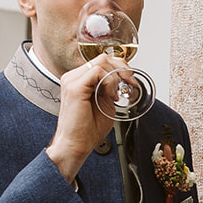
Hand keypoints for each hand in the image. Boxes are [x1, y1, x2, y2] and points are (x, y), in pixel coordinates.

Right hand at [44, 52, 125, 182]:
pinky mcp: (74, 87)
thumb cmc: (88, 129)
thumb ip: (109, 88)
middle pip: (102, 58)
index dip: (120, 66)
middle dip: (122, 69)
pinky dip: (109, 81)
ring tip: (115, 95)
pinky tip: (110, 95)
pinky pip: (97, 72)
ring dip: (115, 77)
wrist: (76, 145)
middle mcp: (73, 77)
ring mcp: (71, 80)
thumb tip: (121, 78)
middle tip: (130, 84)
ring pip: (101, 62)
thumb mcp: (105, 103)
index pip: (102, 60)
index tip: (131, 80)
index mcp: (79, 80)